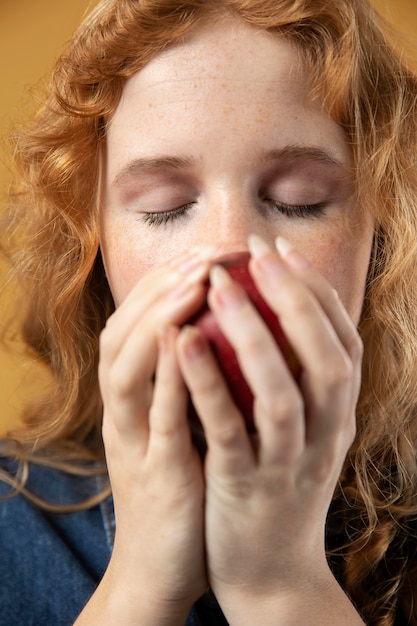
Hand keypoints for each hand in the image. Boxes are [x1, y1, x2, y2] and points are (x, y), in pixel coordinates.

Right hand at [87, 248, 212, 623]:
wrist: (160, 566)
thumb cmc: (183, 485)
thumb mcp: (181, 424)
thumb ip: (188, 381)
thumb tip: (219, 330)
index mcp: (132, 400)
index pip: (132, 327)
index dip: (161, 284)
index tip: (199, 251)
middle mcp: (123, 414)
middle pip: (121, 336)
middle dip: (159, 288)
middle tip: (201, 253)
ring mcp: (132, 443)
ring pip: (125, 370)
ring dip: (156, 320)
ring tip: (193, 282)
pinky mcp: (155, 474)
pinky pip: (156, 419)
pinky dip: (166, 376)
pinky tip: (183, 340)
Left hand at [176, 235, 362, 623]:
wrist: (272, 571)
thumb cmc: (279, 484)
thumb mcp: (303, 431)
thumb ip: (299, 380)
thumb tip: (278, 314)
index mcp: (338, 416)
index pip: (343, 341)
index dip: (314, 291)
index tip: (280, 248)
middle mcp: (325, 435)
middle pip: (327, 358)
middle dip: (295, 299)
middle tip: (258, 252)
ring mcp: (288, 464)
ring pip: (282, 393)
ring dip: (254, 334)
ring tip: (221, 284)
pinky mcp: (246, 487)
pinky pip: (229, 429)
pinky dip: (208, 382)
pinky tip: (185, 339)